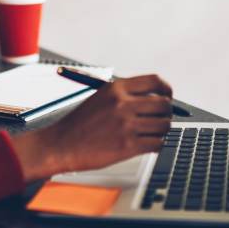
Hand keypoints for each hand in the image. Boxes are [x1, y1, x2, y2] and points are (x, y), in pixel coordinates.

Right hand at [11, 74, 172, 181]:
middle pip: (164, 104)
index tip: (167, 96)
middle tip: (160, 119)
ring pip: (164, 125)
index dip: (166, 90)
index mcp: (117, 88)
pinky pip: (157, 143)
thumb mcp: (101, 98)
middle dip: (166, 113)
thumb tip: (153, 98)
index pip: (155, 81)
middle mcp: (123, 104)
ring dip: (162, 130)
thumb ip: (125, 95)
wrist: (61, 145)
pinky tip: (148, 145)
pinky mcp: (128, 145)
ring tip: (152, 133)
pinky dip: (156, 145)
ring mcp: (126, 124)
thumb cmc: (79, 124)